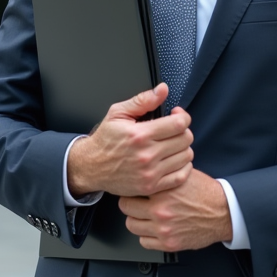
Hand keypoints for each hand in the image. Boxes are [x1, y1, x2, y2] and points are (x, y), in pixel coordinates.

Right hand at [67, 82, 193, 197]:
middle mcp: (146, 155)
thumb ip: (142, 100)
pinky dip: (183, 167)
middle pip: (185, 139)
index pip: (179, 124)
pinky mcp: (151, 186)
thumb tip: (162, 89)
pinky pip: (181, 176)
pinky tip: (175, 160)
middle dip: (183, 131)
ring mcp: (150, 173)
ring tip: (173, 145)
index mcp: (140, 135)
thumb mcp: (117, 113)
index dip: (183, 116)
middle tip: (174, 130)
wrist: (91, 166)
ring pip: (186, 157)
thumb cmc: (105, 140)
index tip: (177, 116)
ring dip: (183, 148)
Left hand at [118, 168, 231, 251]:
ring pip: (131, 225)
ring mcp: (164, 229)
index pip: (132, 187)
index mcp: (164, 190)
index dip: (131, 186)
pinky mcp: (169, 243)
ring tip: (143, 214)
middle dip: (130, 202)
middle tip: (135, 200)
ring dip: (136, 219)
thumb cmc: (205, 193)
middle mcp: (161, 210)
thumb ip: (163, 173)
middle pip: (126, 207)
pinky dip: (146, 235)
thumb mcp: (184, 174)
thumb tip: (145, 169)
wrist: (224, 212)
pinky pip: (143, 242)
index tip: (132, 186)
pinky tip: (152, 227)